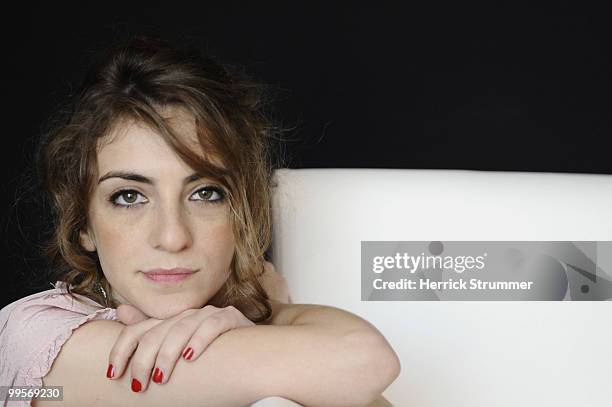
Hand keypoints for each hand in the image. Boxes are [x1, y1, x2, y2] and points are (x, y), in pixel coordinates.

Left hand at [108, 303, 255, 392]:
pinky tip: (191, 356)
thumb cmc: (213, 356)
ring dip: (168, 354)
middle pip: (157, 332)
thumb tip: (121, 311)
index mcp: (171, 321)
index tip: (112, 374)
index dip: (122, 350)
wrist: (254, 353)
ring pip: (182, 328)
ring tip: (161, 376)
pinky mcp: (231, 318)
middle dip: (144, 359)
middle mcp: (188, 314)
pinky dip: (200, 340)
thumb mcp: (177, 350)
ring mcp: (210, 314)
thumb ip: (152, 333)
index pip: (138, 330)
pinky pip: (213, 325)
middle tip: (139, 384)